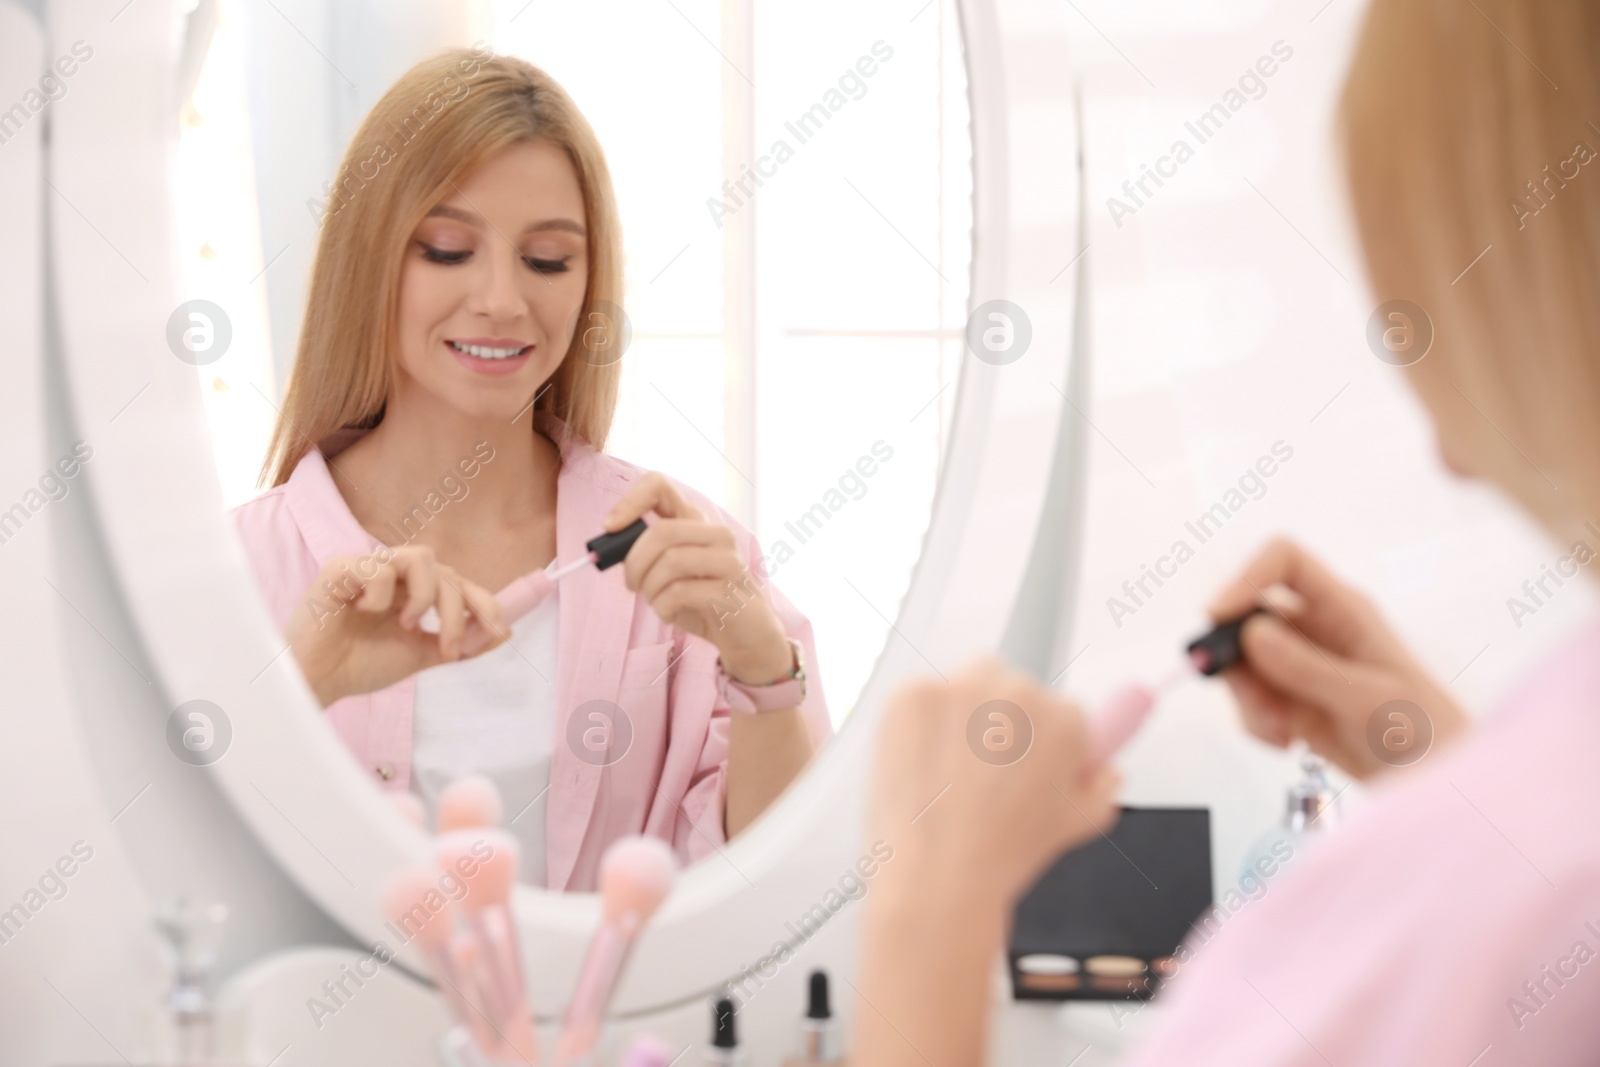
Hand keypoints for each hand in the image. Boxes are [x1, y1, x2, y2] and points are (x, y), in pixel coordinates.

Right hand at [283, 545, 508, 705]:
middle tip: (447, 648)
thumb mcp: (420, 655)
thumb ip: (459, 643)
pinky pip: (377, 566)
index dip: (484, 601)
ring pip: (421, 557)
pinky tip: (363, 612)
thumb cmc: (361, 664)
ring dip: (425, 595)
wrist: (318, 680)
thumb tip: (505, 632)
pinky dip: (381, 594)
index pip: (459, 583)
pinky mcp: (340, 568)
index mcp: (413, 590)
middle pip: (447, 573)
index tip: (499, 629)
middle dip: (457, 611)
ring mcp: (368, 567)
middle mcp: (395, 574)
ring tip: (406, 624)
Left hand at [602, 472, 791, 684]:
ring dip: (650, 589)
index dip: (630, 501)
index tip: (610, 527)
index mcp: (695, 521)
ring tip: (657, 601)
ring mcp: (727, 560)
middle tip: (631, 584)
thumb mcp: (671, 571)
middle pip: (661, 532)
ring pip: (669, 562)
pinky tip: (671, 614)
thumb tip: (611, 541)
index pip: (660, 485)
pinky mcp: (729, 589)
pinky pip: (679, 592)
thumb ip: (647, 552)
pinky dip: (663, 608)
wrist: (747, 633)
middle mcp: (715, 533)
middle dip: (634, 562)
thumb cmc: (701, 600)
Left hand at [870, 656, 1121, 908]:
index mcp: (1065, 720)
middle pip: (1014, 686)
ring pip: (969, 681)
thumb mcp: (1076, 825)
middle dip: (1003, 722)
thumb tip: (1106, 768)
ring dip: (964, 710)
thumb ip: (1101, 787)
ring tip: (952, 768)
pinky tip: (922, 762)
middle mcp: (1018, 694)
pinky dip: (919, 722)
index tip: (1025, 759)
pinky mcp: (913, 695)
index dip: (1042, 739)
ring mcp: (961, 690)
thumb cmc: (1003, 854)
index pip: (1061, 707)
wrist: (937, 876)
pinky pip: (921, 693)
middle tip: (984, 771)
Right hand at [1209, 537, 1469, 779]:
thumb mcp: (1366, 698)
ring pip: (1242, 662)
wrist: (1435, 778)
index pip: (1284, 562)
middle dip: (1237, 658)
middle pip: (1247, 617)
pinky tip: (1286, 742)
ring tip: (1279, 731)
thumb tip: (1251, 633)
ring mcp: (1299, 665)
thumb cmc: (1422, 729)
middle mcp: (1314, 628)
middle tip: (1249, 696)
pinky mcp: (1290, 700)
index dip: (1246, 577)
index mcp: (1341, 608)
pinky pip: (1249, 699)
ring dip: (1247, 698)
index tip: (1219, 617)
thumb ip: (1307, 667)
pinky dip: (1255, 722)